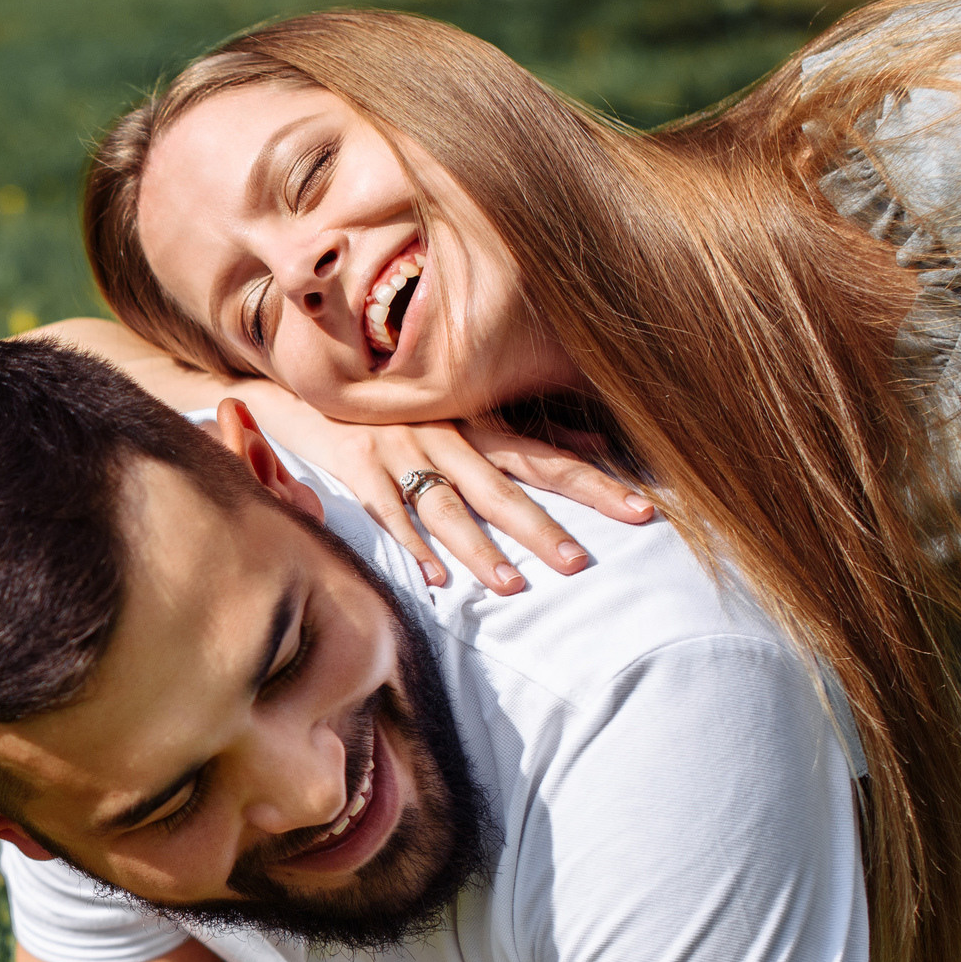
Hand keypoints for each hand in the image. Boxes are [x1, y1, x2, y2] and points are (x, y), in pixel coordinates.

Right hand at [222, 396, 654, 594]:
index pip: (547, 457)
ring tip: (513, 586)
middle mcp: (448, 435)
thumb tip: (597, 440)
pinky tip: (436, 578)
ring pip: (446, 506)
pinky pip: (388, 511)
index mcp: (480, 421)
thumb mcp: (468, 406)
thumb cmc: (405, 399)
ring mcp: (402, 451)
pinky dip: (412, 544)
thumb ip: (531, 427)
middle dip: (542, 528)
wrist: (319, 376)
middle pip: (502, 488)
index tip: (641, 511)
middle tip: (580, 564)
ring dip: (479, 548)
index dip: (594, 484)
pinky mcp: (360, 467)